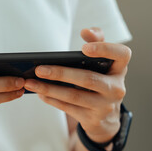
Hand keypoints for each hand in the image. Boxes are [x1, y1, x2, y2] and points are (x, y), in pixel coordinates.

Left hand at [24, 28, 131, 142]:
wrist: (106, 116)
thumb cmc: (100, 79)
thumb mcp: (102, 62)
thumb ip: (97, 42)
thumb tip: (86, 31)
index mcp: (119, 68)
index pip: (121, 54)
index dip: (104, 49)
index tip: (83, 48)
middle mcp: (116, 88)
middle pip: (88, 79)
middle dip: (61, 73)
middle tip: (39, 69)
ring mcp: (105, 106)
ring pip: (74, 96)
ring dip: (49, 89)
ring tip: (31, 82)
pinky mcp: (93, 119)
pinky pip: (68, 108)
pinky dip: (52, 100)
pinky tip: (39, 93)